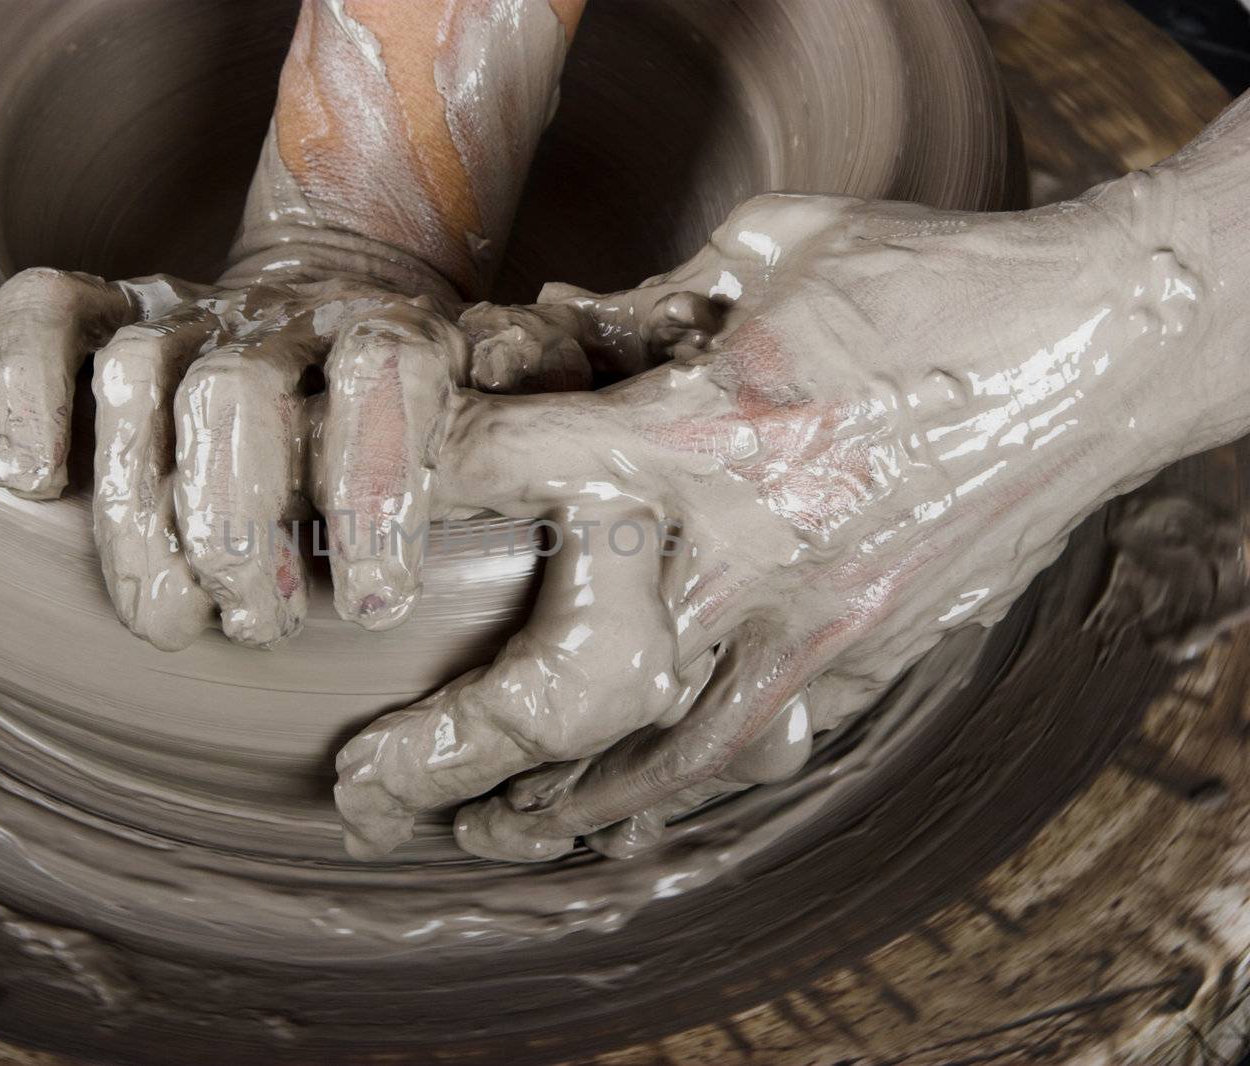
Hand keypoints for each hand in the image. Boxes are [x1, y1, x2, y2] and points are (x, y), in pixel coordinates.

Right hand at [0, 267, 604, 649]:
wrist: (350, 290)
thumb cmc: (435, 415)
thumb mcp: (511, 422)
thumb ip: (548, 442)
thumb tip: (599, 486)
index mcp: (402, 335)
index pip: (390, 375)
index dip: (376, 490)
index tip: (372, 604)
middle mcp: (293, 316)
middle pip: (239, 396)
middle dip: (236, 530)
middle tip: (255, 627)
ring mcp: (197, 310)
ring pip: (140, 377)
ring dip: (140, 514)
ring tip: (174, 620)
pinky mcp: (115, 306)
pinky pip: (44, 315)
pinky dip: (20, 388)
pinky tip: (24, 481)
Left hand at [335, 172, 1220, 859]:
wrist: (1101, 349)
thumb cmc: (935, 282)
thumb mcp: (774, 250)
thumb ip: (652, 301)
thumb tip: (561, 331)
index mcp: (700, 426)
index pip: (505, 465)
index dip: (409, 485)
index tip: (351, 522)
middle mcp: (742, 546)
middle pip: (566, 681)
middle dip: (457, 752)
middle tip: (371, 789)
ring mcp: (812, 624)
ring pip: (657, 762)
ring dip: (551, 811)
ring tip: (474, 838)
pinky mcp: (868, 658)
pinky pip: (755, 754)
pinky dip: (673, 796)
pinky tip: (617, 827)